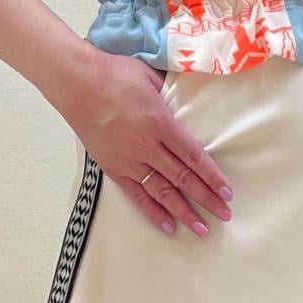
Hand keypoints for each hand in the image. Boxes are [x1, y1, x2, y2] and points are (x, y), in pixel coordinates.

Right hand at [60, 51, 233, 236]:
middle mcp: (147, 147)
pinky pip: (137, 196)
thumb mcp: (152, 77)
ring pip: (162, 192)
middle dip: (206, 198)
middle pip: (183, 178)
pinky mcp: (113, 168)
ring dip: (184, 212)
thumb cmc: (113, 73)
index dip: (212, 176)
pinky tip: (168, 225)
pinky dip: (153, 212)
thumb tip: (192, 95)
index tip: (227, 191)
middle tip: (224, 214)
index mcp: (161, 123)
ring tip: (201, 228)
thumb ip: (174, 93)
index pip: (194, 156)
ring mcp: (129, 160)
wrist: (75, 82)